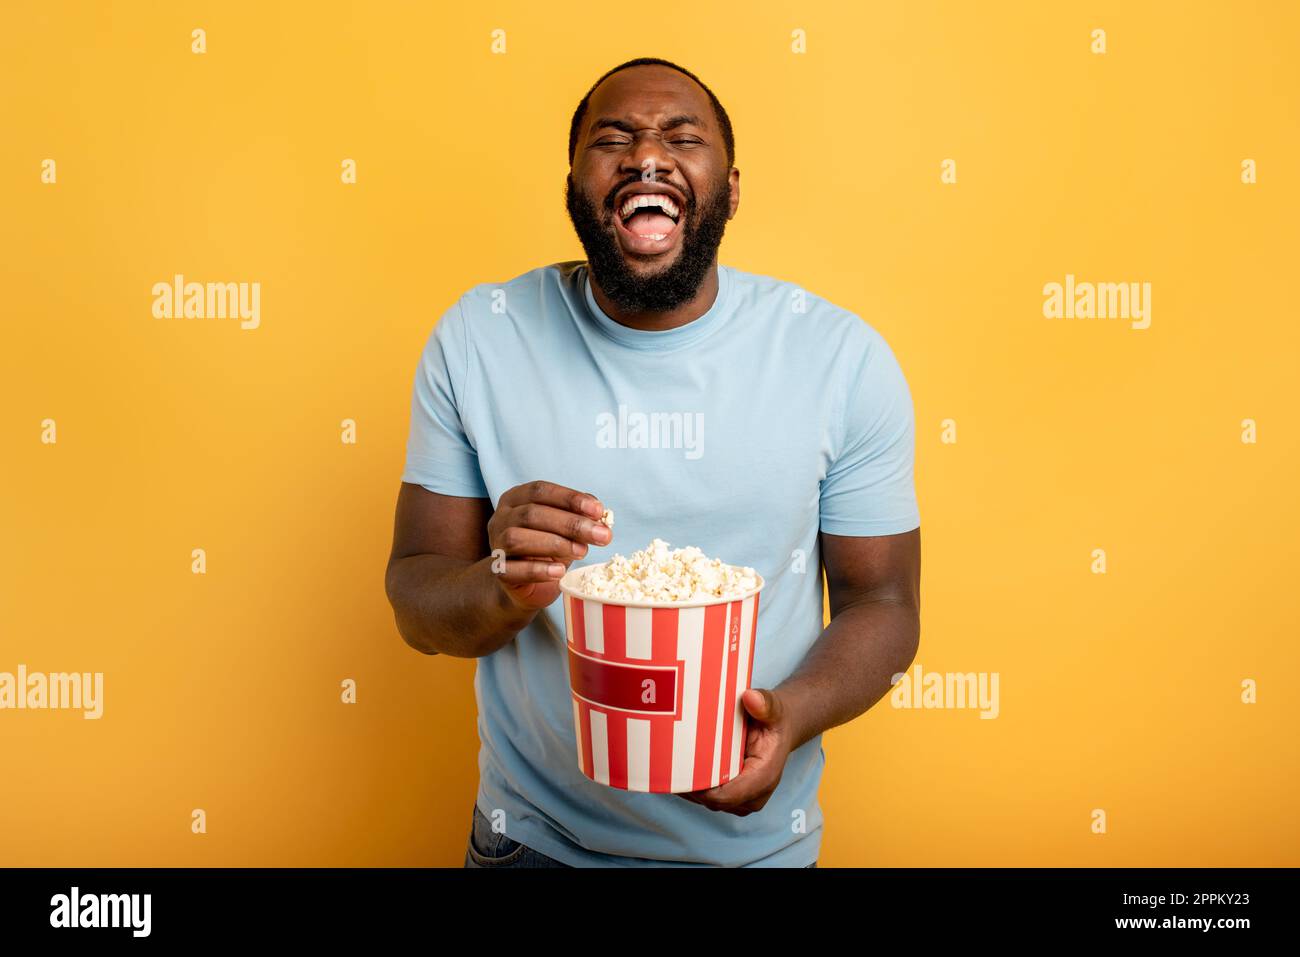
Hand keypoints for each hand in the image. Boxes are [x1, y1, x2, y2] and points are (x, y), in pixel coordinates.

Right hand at [486, 480, 612, 610]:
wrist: (526, 585)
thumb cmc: (547, 549)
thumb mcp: (565, 529)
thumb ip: (580, 516)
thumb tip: (600, 514)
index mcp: (516, 498)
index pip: (540, 491)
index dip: (570, 498)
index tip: (598, 510)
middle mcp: (501, 518)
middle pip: (531, 514)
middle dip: (571, 523)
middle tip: (601, 535)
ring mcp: (496, 545)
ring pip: (517, 538)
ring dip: (555, 544)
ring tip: (582, 552)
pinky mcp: (498, 572)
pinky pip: (513, 569)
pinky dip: (538, 569)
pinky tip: (560, 571)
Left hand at [678, 688, 797, 815]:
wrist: (779, 730)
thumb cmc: (774, 721)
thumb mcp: (774, 708)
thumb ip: (765, 703)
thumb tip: (750, 697)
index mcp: (764, 778)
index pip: (726, 796)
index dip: (700, 789)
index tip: (679, 770)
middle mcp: (754, 795)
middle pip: (712, 801)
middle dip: (690, 785)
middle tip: (667, 761)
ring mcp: (743, 800)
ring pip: (707, 801)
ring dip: (689, 786)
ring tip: (670, 762)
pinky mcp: (734, 797)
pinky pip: (708, 798)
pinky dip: (693, 786)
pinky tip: (678, 768)